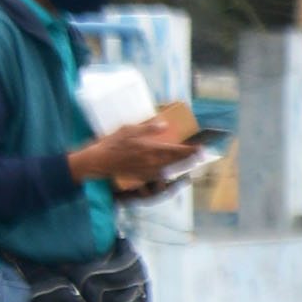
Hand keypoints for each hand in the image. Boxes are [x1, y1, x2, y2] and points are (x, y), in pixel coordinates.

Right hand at [70, 116, 198, 189]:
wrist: (99, 162)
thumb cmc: (113, 144)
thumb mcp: (129, 130)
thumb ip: (148, 128)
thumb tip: (164, 124)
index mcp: (153, 150)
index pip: (178, 151)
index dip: (192, 150)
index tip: (201, 147)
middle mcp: (154, 163)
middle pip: (178, 162)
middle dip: (191, 158)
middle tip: (200, 154)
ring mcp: (150, 172)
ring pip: (172, 169)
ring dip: (182, 165)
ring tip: (190, 161)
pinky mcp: (144, 177)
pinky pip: (162, 175)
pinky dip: (170, 171)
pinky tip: (172, 168)